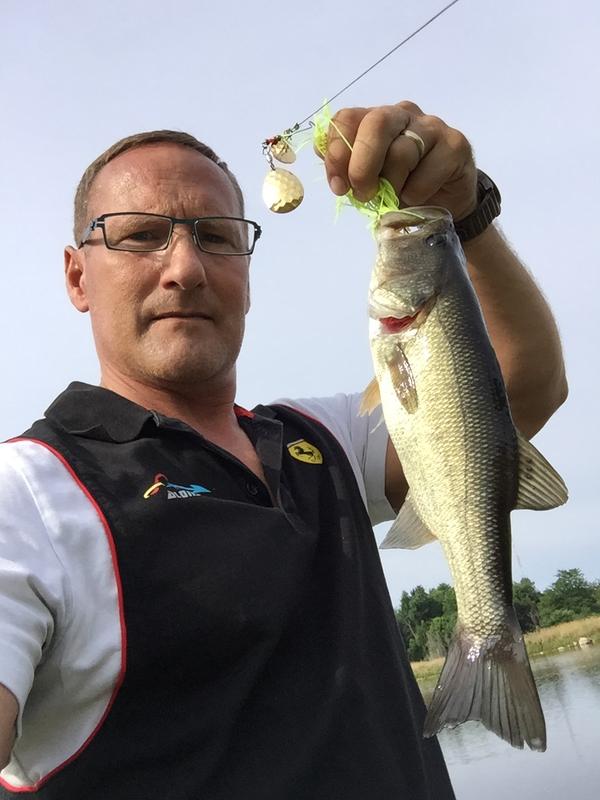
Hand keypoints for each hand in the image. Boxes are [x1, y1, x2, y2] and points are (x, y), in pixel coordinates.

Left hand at [320, 101, 477, 220]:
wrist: (444, 204)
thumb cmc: (401, 188)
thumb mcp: (369, 181)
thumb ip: (348, 169)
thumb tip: (329, 163)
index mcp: (375, 119)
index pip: (347, 119)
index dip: (337, 153)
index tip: (338, 187)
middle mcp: (402, 115)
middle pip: (376, 123)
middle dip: (363, 165)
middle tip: (363, 194)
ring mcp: (431, 127)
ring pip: (402, 151)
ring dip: (392, 185)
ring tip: (393, 201)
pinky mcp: (455, 145)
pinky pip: (428, 170)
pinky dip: (417, 192)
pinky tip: (418, 198)